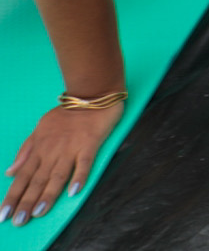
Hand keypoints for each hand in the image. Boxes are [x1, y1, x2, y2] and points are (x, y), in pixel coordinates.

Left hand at [3, 100, 123, 226]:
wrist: (91, 95)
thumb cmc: (66, 113)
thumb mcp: (39, 129)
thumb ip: (26, 151)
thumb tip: (10, 172)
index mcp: (39, 149)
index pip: (22, 177)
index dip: (13, 196)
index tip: (4, 214)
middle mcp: (52, 152)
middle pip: (37, 180)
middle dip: (26, 202)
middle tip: (19, 221)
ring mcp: (71, 148)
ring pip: (57, 175)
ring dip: (48, 194)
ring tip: (39, 212)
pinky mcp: (90, 145)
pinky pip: (84, 163)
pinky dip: (79, 176)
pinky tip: (74, 191)